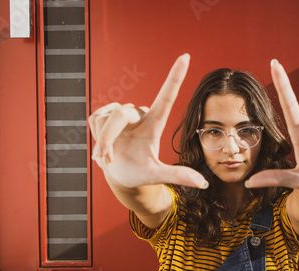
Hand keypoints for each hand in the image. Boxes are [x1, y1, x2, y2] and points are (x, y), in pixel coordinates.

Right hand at [88, 54, 206, 188]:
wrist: (120, 176)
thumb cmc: (139, 175)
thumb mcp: (156, 176)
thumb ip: (177, 176)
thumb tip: (203, 183)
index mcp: (155, 123)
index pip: (166, 96)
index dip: (175, 76)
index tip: (186, 57)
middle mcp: (139, 115)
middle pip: (121, 114)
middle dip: (108, 137)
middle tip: (106, 159)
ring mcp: (121, 114)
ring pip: (106, 118)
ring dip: (103, 141)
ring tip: (109, 156)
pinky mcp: (105, 114)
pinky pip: (95, 119)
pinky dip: (96, 137)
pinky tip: (104, 147)